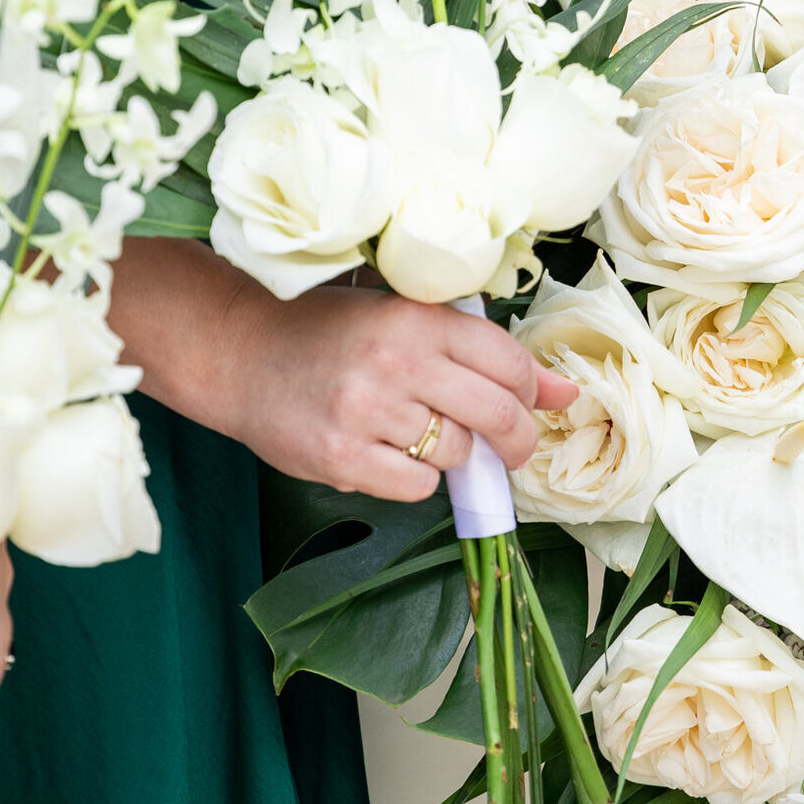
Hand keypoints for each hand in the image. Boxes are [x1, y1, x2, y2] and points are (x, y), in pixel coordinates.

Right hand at [110, 242, 575, 502]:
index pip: (509, 361)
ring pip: (456, 454)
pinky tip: (389, 456)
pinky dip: (415, 479)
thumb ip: (482, 352)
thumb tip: (564, 393)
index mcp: (416, 318)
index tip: (522, 403)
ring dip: (454, 456)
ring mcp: (367, 411)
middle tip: (507, 448)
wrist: (238, 354)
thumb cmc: (329, 333)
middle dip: (516, 440)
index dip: (528, 390)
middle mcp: (395, 361)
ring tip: (423, 437)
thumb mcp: (404, 321)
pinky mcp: (341, 456)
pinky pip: (415, 485)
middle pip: (497, 415)